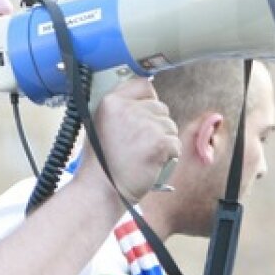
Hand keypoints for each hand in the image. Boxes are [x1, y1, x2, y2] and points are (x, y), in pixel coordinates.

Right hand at [76, 77, 180, 204]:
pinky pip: (175, 144)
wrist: (102, 190)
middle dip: (156, 125)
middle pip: (160, 107)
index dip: (148, 100)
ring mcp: (144, 125)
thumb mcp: (99, 125)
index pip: (143, 85)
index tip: (146, 113)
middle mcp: (127, 109)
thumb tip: (146, 99)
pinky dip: (168, 156)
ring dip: (163, 141)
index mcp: (110, 102)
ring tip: (143, 156)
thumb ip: (120, 109)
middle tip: (140, 144)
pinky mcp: (159, 142)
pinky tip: (151, 164)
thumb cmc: (101, 163)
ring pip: (170, 126)